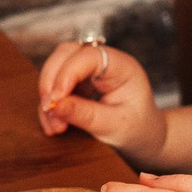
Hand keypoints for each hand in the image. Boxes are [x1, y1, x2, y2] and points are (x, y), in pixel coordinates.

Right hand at [37, 39, 167, 162]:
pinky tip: (53, 124)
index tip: (55, 101)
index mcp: (121, 66)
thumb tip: (55, 106)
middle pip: (66, 54)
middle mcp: (104, 61)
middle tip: (49, 111)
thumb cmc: (137, 129)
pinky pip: (55, 84)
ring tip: (53, 126)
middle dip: (51, 81)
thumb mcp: (115, 126)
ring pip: (56, 66)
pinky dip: (49, 103)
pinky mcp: (79, 81)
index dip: (66, 74)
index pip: (88, 56)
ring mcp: (89, 70)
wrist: (143, 138)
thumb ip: (86, 115)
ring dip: (47, 94)